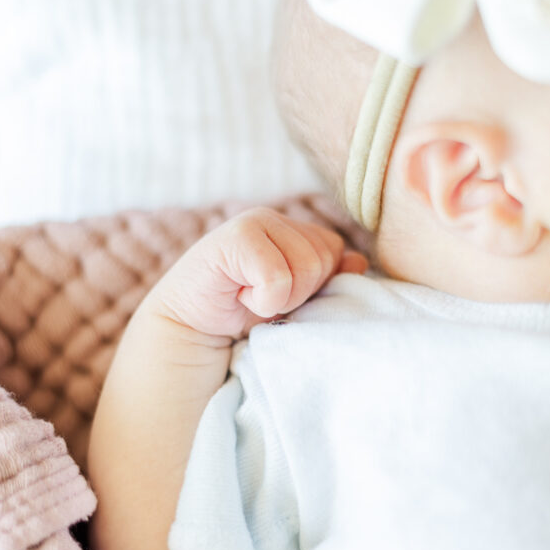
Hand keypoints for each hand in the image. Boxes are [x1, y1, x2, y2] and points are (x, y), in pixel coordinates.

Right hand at [144, 208, 367, 339]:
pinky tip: (238, 296)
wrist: (190, 330)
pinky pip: (278, 277)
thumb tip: (360, 262)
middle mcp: (275, 219)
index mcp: (291, 228)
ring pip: (306, 266)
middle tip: (263, 299)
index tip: (280, 297)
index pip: (335, 251)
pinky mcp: (236, 237)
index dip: (314, 285)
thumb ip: (325, 278)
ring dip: (280, 298)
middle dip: (298, 293)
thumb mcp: (292, 299)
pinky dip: (263, 301)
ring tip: (250, 297)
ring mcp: (254, 222)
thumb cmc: (240, 314)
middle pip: (323, 259)